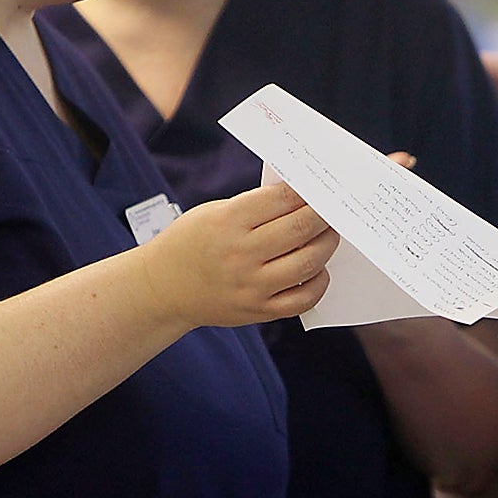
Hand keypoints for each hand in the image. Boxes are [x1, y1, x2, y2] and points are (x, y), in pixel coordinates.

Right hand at [135, 181, 337, 329]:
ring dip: (327, 245)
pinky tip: (317, 269)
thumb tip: (302, 195)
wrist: (163, 287)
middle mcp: (240, 255)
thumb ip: (255, 205)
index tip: (320, 187)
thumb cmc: (193, 242)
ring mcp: (250, 286)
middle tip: (334, 209)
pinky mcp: (258, 311)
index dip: (307, 191)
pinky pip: (303, 299)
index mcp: (227, 222)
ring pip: (308, 263)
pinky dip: (318, 282)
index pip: (282, 199)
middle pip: (301, 228)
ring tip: (329, 235)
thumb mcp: (214, 212)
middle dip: (325, 215)